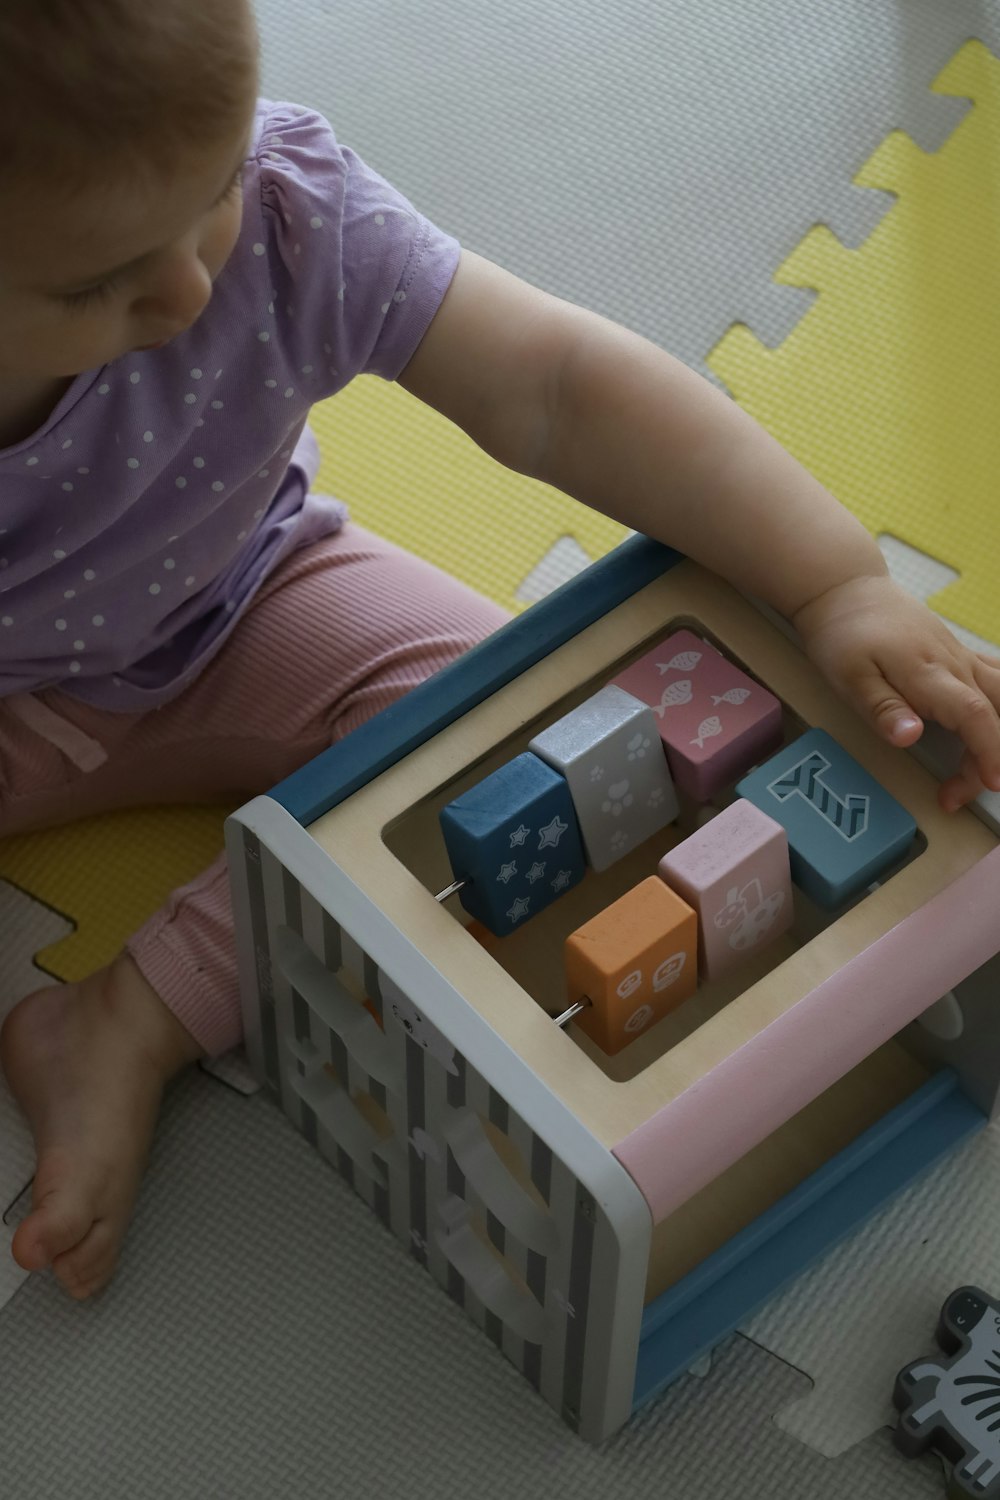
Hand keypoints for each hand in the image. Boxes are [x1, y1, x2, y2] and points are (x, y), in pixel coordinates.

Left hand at [792, 574, 999, 811]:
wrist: (847, 591)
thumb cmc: (844, 635)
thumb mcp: (850, 677)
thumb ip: (883, 708)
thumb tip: (910, 737)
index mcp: (929, 673)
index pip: (975, 715)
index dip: (989, 752)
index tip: (992, 782)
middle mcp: (956, 665)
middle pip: (996, 714)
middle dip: (989, 759)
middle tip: (953, 793)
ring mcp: (962, 658)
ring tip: (978, 768)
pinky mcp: (960, 656)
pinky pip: (999, 678)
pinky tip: (996, 723)